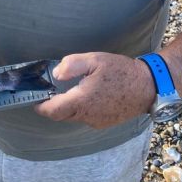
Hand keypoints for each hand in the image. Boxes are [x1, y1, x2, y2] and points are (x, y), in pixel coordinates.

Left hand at [35, 52, 155, 129]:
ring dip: (67, 106)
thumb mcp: (95, 60)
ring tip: (67, 90)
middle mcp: (87, 116)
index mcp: (81, 101)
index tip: (33, 98)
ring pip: (74, 117)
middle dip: (52, 105)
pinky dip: (80, 109)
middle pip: (61, 115)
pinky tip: (86, 94)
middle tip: (48, 91)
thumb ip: (72, 65)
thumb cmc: (121, 71)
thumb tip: (56, 74)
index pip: (53, 111)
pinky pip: (86, 117)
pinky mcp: (105, 122)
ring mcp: (97, 121)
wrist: (148, 86)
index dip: (40, 106)